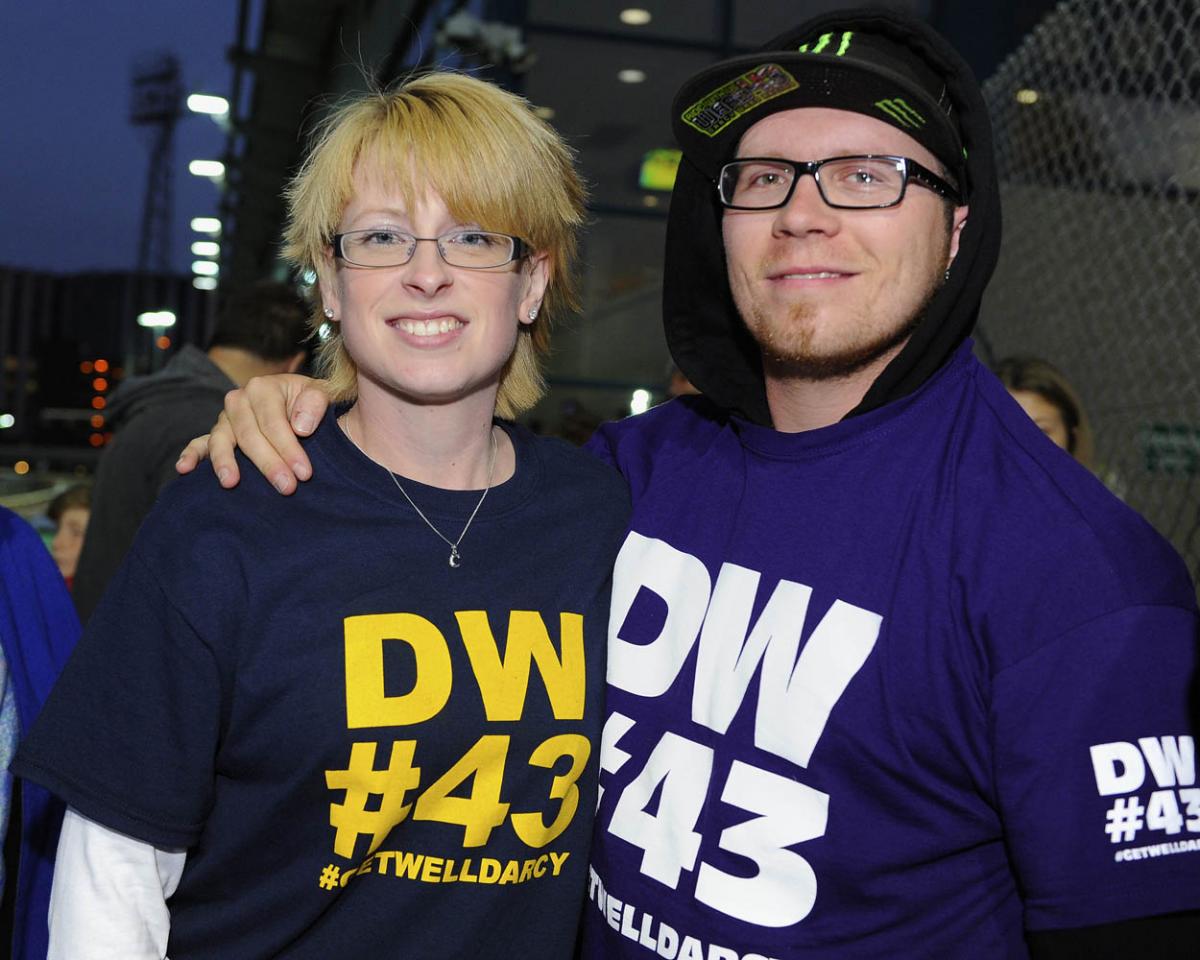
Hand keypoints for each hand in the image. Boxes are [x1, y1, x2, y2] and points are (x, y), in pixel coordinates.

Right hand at [175, 374, 330, 493]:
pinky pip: (200, 443)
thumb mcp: (323, 395)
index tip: (304, 473)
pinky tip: (184, 468)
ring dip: (225, 462)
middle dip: (268, 463)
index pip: (273, 422)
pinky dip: (191, 454)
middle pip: (249, 435)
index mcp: (263, 387)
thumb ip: (315, 404)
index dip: (289, 448)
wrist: (302, 406)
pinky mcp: (218, 434)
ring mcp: (225, 418)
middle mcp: (239, 400)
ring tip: (231, 483)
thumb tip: (300, 427)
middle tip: (286, 487)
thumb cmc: (312, 403)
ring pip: (222, 440)